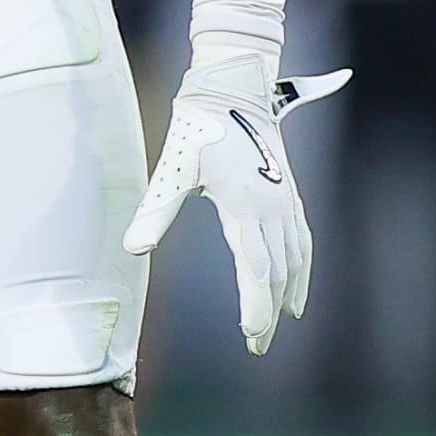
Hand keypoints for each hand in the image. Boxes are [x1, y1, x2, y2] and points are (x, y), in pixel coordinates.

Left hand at [124, 57, 349, 355]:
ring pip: (296, 258)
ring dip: (289, 294)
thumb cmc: (199, 129)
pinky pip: (302, 240)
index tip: (251, 335)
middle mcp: (273, 206)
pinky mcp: (290, 193)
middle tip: (258, 345)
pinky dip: (302, 268)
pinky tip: (296, 286)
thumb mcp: (173, 170)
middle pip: (278, 272)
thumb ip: (155, 212)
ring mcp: (286, 200)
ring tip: (280, 323)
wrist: (234, 89)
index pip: (256, 269)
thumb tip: (133, 249)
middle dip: (269, 312)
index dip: (256, 306)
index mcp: (245, 206)